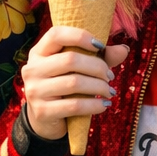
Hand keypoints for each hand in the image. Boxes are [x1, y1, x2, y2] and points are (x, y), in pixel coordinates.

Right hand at [23, 26, 129, 140]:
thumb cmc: (64, 88)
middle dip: (97, 67)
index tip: (100, 46)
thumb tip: (124, 49)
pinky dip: (94, 105)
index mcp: (39, 52)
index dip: (80, 36)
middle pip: (70, 60)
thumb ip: (99, 57)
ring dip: (99, 87)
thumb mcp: (78, 69)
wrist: (44, 120)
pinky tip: (104, 105)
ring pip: (74, 83)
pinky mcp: (42, 111)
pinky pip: (75, 105)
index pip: (56, 34)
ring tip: (109, 91)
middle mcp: (32, 69)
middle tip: (110, 76)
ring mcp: (34, 91)